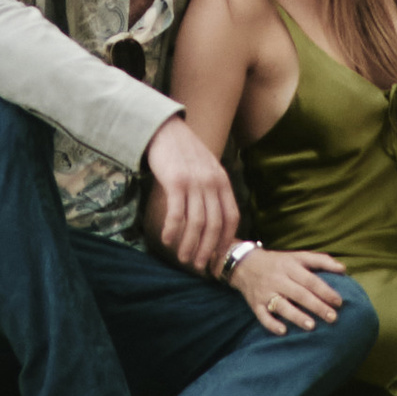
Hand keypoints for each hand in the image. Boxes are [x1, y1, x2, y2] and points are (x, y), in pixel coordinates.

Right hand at [143, 113, 239, 272]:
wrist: (164, 129)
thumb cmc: (183, 153)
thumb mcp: (206, 169)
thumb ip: (212, 191)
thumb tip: (212, 222)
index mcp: (222, 181)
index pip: (231, 217)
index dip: (226, 240)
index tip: (218, 257)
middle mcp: (212, 182)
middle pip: (215, 225)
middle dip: (208, 249)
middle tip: (200, 265)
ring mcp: (194, 182)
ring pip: (196, 223)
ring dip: (190, 245)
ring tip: (183, 258)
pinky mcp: (175, 181)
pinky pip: (177, 214)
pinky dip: (173, 230)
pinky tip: (167, 240)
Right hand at [234, 247, 349, 333]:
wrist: (245, 264)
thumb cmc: (278, 262)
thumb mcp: (298, 256)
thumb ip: (321, 260)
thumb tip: (343, 268)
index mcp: (290, 266)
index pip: (310, 280)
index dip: (325, 291)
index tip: (339, 302)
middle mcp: (278, 279)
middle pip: (299, 294)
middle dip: (317, 306)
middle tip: (332, 318)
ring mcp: (265, 292)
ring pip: (282, 306)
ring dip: (296, 316)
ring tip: (311, 326)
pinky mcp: (255, 304)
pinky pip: (262, 316)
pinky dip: (272, 324)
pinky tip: (283, 331)